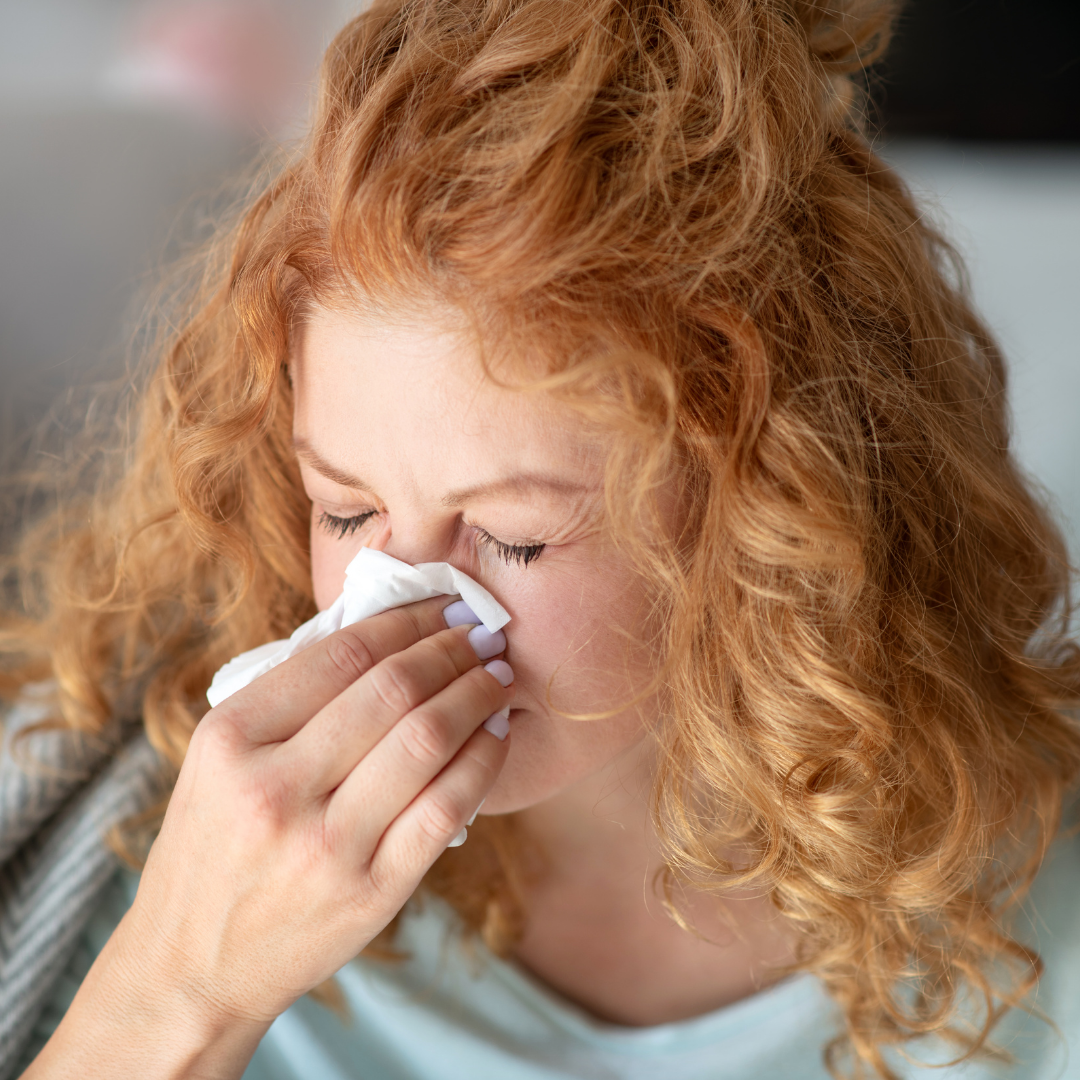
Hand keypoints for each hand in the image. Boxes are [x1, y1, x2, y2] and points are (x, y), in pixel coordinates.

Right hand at [27, 596, 511, 1077]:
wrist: (191, 968)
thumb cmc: (213, 846)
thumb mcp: (218, 761)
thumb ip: (289, 699)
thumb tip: (387, 634)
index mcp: (231, 739)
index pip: (341, 654)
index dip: (406, 620)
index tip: (441, 605)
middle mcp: (275, 788)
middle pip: (392, 689)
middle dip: (452, 649)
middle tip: (482, 633)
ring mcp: (326, 845)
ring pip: (427, 740)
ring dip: (476, 694)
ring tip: (496, 674)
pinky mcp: (372, 891)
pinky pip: (447, 807)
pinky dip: (483, 760)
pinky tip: (496, 734)